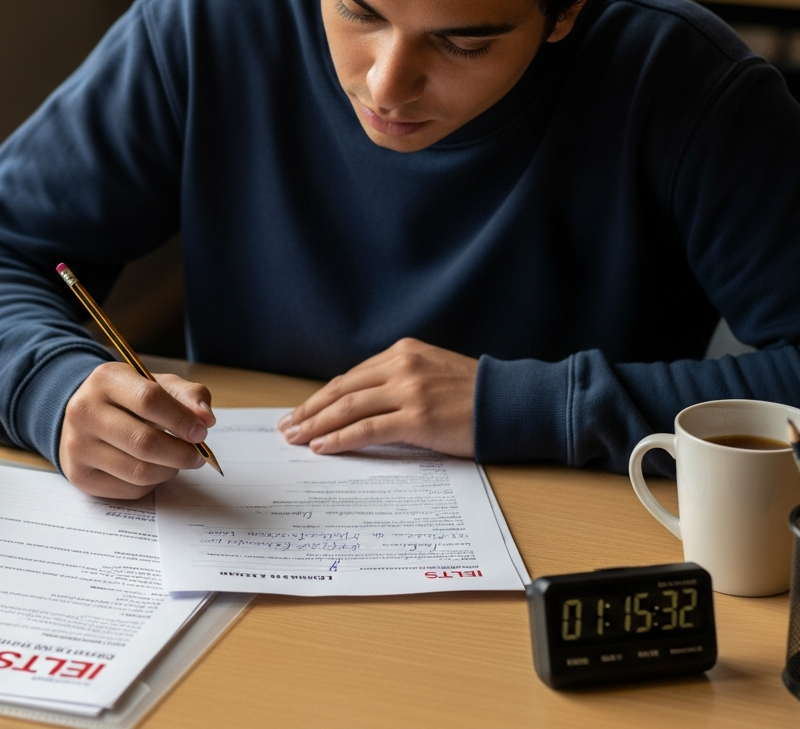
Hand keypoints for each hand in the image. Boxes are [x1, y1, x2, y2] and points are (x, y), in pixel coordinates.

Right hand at [58, 362, 215, 498]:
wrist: (84, 415)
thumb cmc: (127, 399)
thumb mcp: (156, 384)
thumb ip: (187, 395)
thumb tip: (206, 419)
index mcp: (106, 380)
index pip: (148, 400)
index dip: (181, 419)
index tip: (201, 432)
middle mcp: (85, 411)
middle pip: (144, 442)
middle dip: (181, 453)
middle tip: (197, 455)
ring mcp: (78, 446)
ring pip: (139, 472)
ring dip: (169, 470)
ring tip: (175, 461)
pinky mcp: (80, 475)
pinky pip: (130, 490)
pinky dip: (152, 484)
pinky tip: (153, 469)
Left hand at [278, 338, 475, 456]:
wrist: (513, 403)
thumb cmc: (476, 395)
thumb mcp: (432, 372)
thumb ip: (399, 380)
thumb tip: (361, 405)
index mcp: (403, 352)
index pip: (351, 377)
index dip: (322, 397)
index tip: (301, 411)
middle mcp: (401, 366)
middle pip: (342, 390)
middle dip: (309, 410)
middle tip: (286, 427)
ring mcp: (409, 390)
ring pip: (348, 408)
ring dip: (316, 425)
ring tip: (296, 439)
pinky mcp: (417, 417)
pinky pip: (367, 429)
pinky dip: (340, 439)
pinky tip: (322, 447)